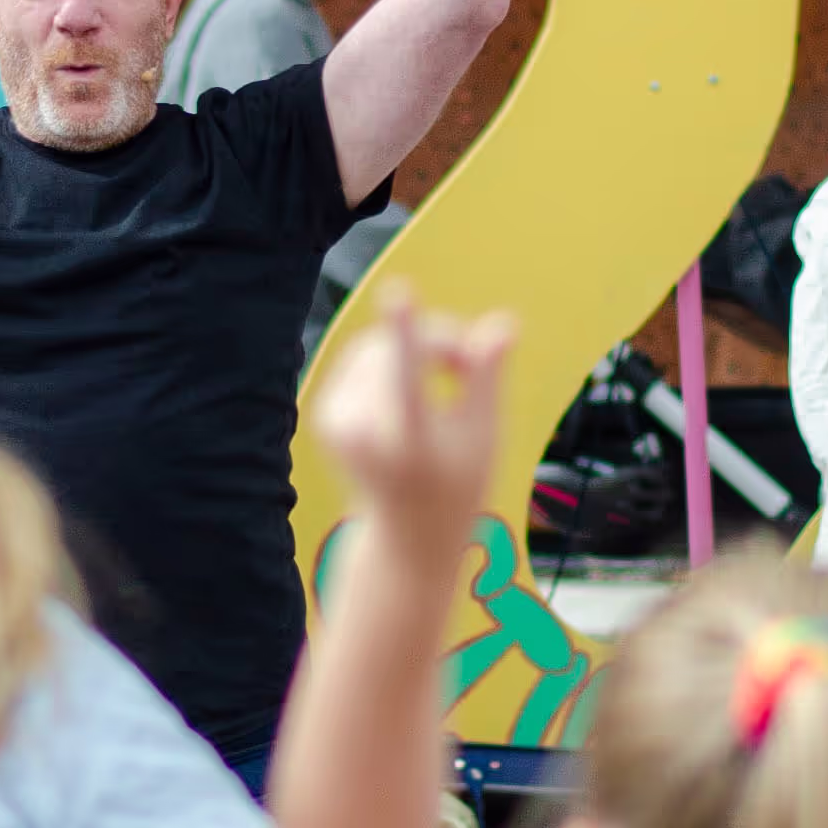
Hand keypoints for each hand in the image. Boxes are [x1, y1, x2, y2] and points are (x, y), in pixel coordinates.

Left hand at [307, 295, 513, 550]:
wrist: (408, 536)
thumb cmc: (458, 485)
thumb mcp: (484, 435)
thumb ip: (487, 376)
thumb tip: (503, 321)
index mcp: (412, 444)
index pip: (411, 378)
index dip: (408, 332)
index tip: (398, 291)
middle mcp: (364, 435)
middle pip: (399, 350)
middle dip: (439, 341)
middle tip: (470, 364)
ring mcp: (337, 425)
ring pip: (379, 346)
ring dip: (414, 348)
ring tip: (447, 377)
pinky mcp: (324, 414)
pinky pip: (362, 359)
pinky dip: (391, 360)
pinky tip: (412, 389)